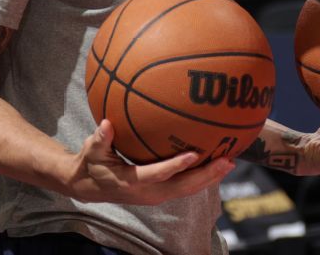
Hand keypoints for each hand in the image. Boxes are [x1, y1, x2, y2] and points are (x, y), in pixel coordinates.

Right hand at [64, 120, 234, 204]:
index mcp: (132, 182)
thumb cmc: (92, 163)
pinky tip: (216, 164)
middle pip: (183, 187)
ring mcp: (156, 195)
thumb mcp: (92, 150)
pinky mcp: (160, 193)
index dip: (176, 166)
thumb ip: (101, 138)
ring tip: (230, 163)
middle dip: (206, 175)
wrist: (89, 187)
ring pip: (188, 189)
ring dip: (209, 178)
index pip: (158, 175)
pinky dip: (202, 178)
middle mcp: (148, 192)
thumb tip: (107, 123)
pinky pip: (185, 187)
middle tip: (227, 160)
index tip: (194, 155)